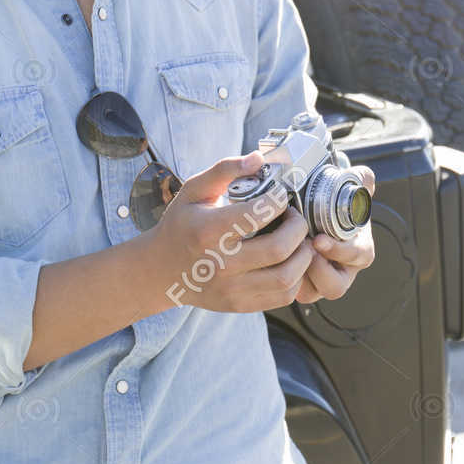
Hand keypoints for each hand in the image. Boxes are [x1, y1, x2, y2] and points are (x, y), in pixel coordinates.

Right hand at [150, 150, 317, 313]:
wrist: (161, 271)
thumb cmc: (181, 225)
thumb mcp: (193, 191)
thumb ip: (225, 170)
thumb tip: (259, 158)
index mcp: (208, 231)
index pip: (259, 213)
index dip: (278, 200)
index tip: (280, 196)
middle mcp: (220, 264)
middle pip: (279, 248)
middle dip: (298, 228)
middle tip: (296, 218)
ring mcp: (231, 290)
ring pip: (287, 278)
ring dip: (303, 256)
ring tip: (299, 241)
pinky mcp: (240, 305)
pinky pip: (283, 297)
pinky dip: (296, 277)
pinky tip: (290, 261)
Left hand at [293, 165, 374, 303]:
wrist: (312, 214)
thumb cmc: (332, 206)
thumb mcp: (348, 189)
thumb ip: (359, 179)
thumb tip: (365, 176)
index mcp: (358, 251)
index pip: (357, 257)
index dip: (339, 251)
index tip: (319, 240)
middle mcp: (341, 271)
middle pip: (334, 287)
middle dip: (317, 271)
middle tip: (301, 250)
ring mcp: (318, 281)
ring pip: (310, 292)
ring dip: (297, 276)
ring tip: (284, 254)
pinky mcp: (297, 285)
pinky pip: (290, 291)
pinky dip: (280, 277)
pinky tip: (271, 257)